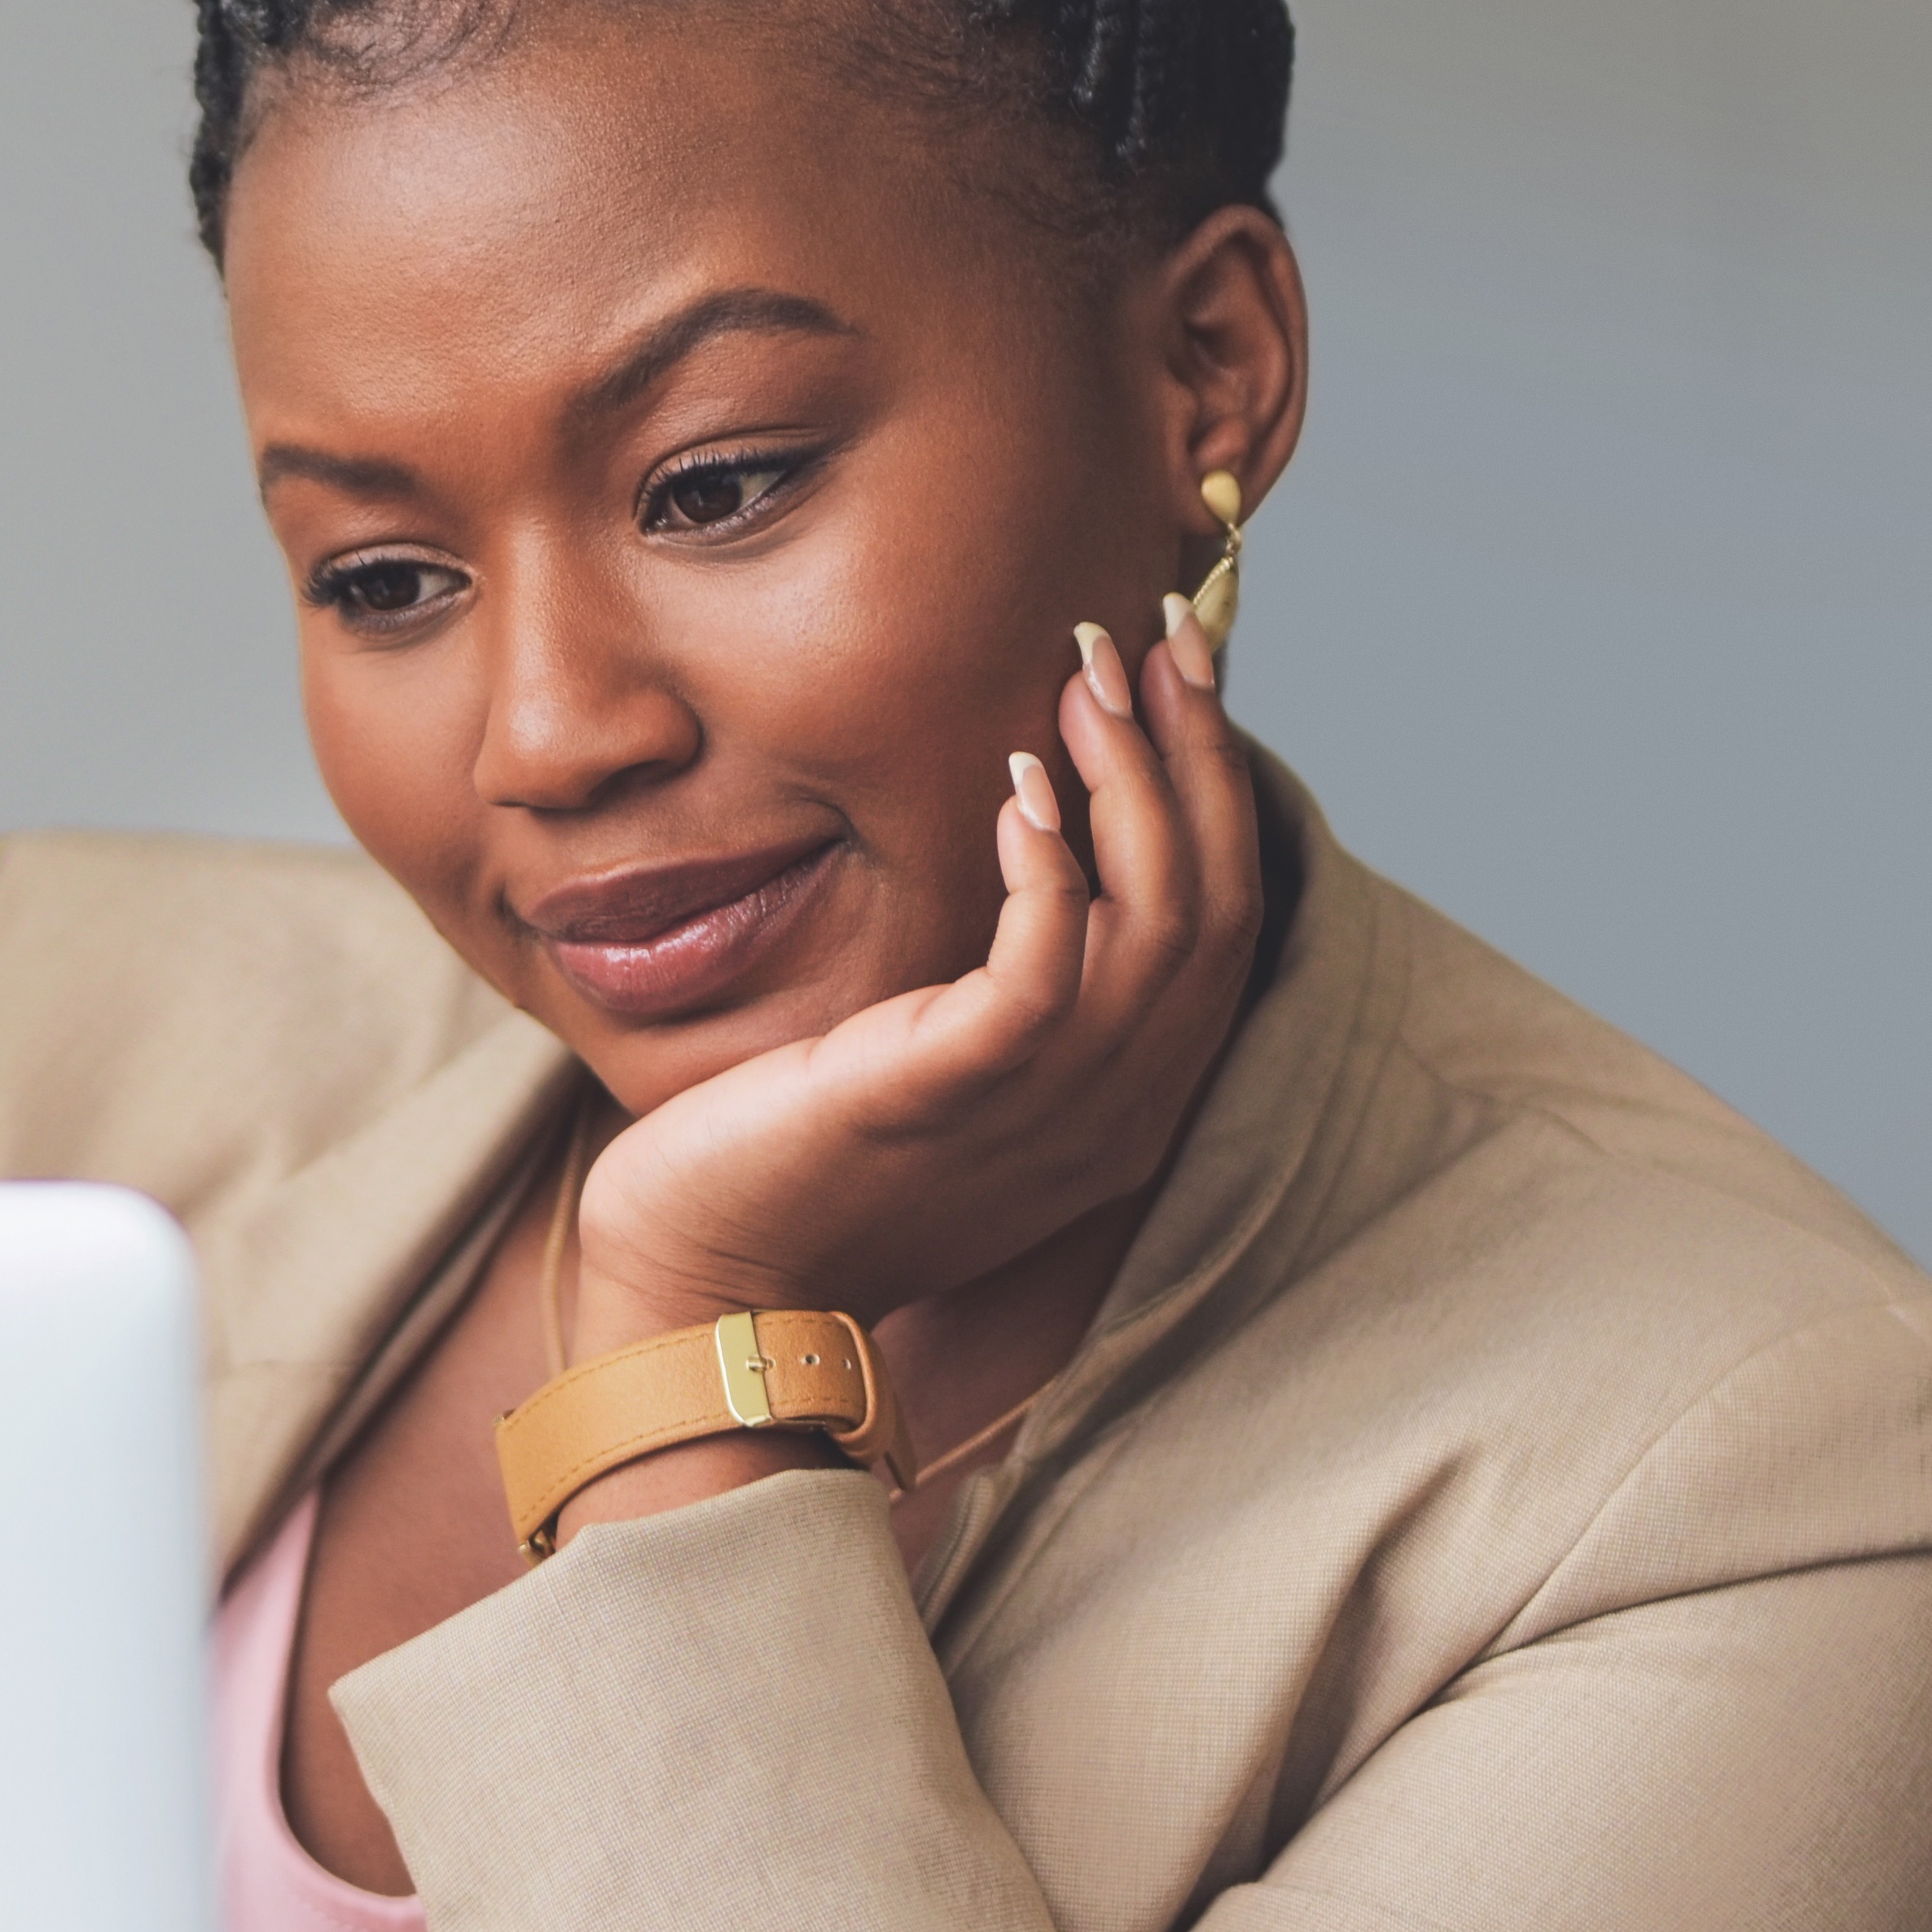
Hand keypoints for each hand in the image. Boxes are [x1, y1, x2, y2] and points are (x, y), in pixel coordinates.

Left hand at [570, 603, 1262, 1354]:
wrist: (713, 1296)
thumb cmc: (803, 1171)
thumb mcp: (934, 1071)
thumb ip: (1001, 989)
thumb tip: (1026, 847)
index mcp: (1123, 1102)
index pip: (1218, 920)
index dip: (1213, 787)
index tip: (1179, 672)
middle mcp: (1113, 1109)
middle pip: (1210, 903)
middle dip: (1195, 755)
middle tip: (1159, 635)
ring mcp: (1043, 1108)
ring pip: (1151, 921)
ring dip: (1129, 783)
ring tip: (1088, 677)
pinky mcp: (951, 1093)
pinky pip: (1044, 968)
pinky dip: (1050, 867)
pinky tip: (1021, 783)